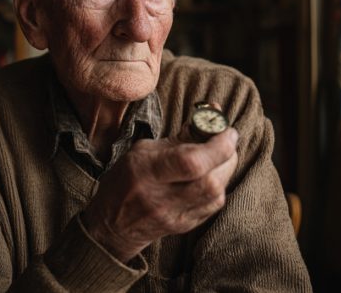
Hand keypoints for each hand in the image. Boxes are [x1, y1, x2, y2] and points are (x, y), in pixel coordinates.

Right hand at [82, 124, 238, 261]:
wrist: (113, 225)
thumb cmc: (127, 179)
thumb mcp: (143, 151)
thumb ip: (179, 138)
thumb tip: (211, 113)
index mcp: (146, 172)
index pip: (191, 162)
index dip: (217, 145)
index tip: (226, 130)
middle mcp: (161, 198)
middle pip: (210, 181)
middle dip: (227, 155)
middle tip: (225, 140)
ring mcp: (174, 216)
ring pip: (217, 194)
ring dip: (225, 170)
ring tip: (217, 156)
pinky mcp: (185, 227)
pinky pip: (213, 205)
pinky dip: (218, 186)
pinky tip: (210, 175)